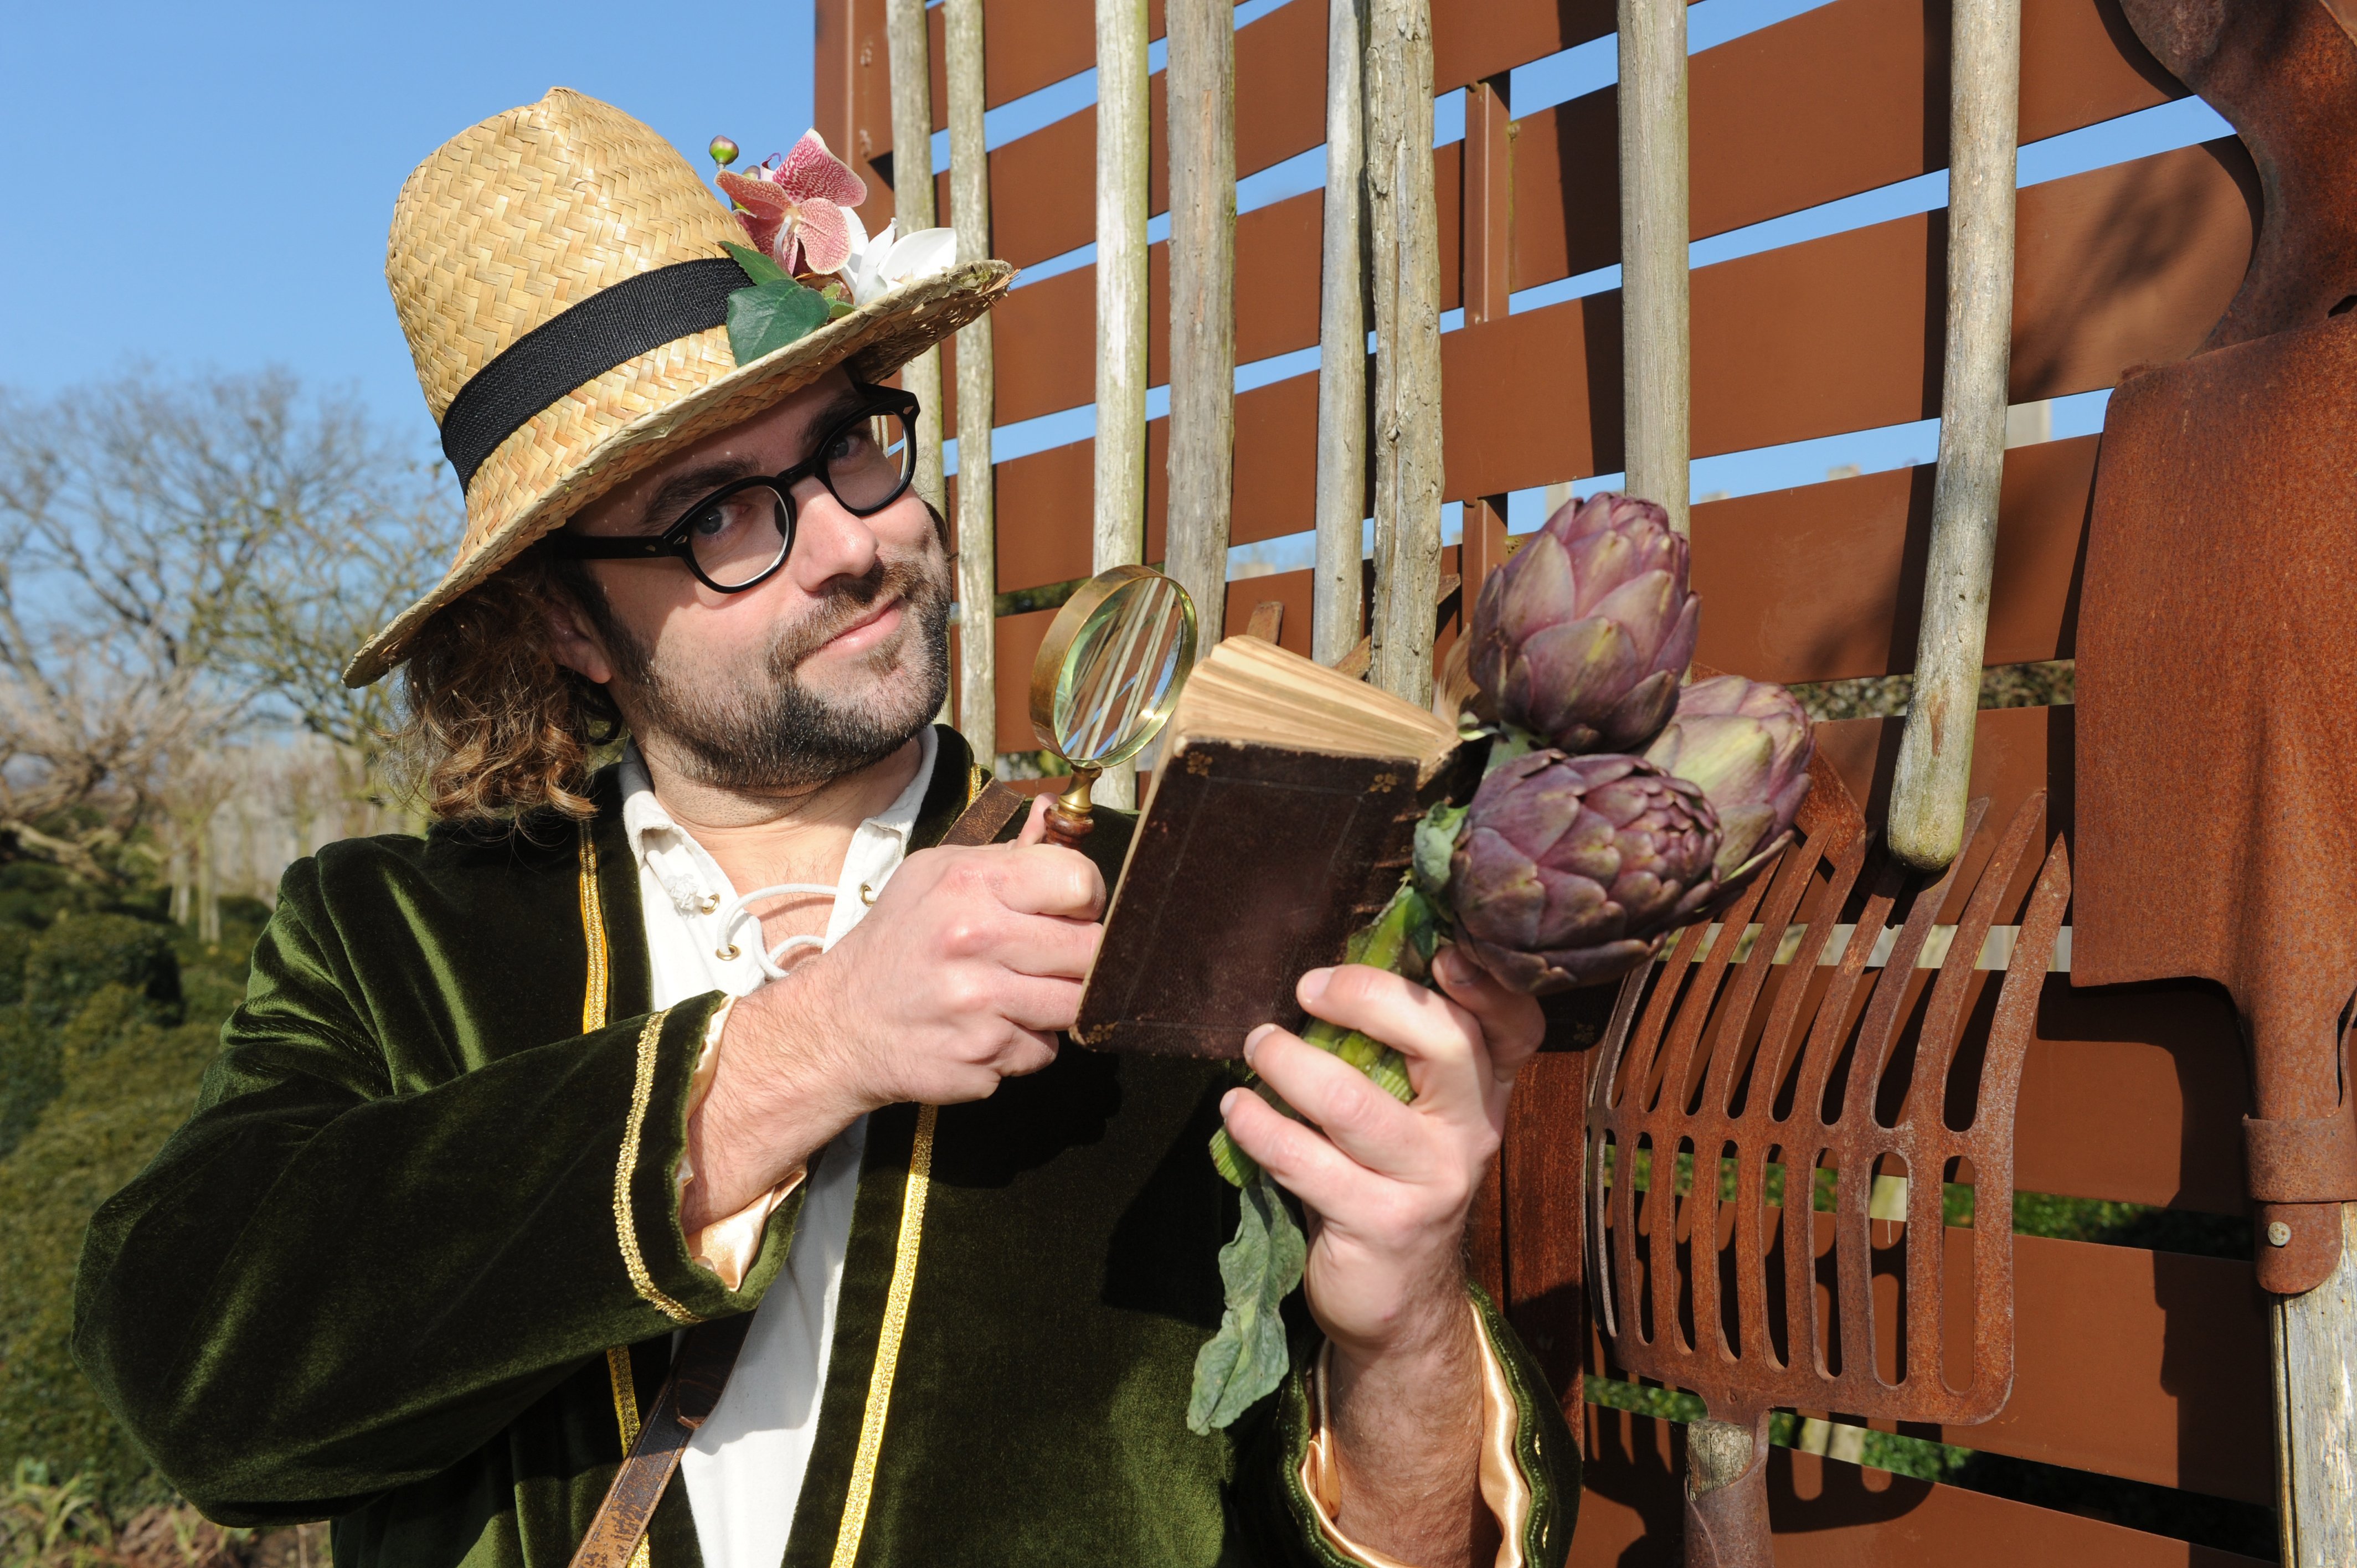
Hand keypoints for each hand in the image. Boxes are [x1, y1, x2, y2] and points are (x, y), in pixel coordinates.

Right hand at [685, 798, 1101, 1226]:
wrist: (838, 1027)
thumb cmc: (896, 943)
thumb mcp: (934, 876)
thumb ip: (1004, 853)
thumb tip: (1057, 810)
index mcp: (968, 885)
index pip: (1079, 881)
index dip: (1084, 899)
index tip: (1067, 911)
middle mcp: (976, 941)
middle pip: (1090, 950)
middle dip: (1077, 956)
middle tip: (1045, 959)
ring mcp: (980, 1006)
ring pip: (1074, 1005)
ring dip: (1054, 1004)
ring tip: (1015, 994)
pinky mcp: (982, 1057)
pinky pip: (1043, 1051)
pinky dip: (1026, 1044)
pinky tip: (989, 1029)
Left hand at [1218, 946, 1542, 1357]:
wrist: (1398, 1304)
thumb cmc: (1388, 1185)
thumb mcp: (1411, 1119)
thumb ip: (1394, 1057)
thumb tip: (1326, 979)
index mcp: (1484, 1095)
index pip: (1515, 1030)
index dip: (1489, 988)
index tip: (1443, 953)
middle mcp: (1472, 1134)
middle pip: (1444, 1042)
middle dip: (1368, 998)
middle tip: (1307, 990)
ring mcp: (1430, 1183)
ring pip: (1354, 1102)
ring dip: (1290, 1064)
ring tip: (1257, 1046)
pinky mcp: (1380, 1225)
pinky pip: (1306, 1162)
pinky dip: (1260, 1127)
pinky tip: (1236, 1111)